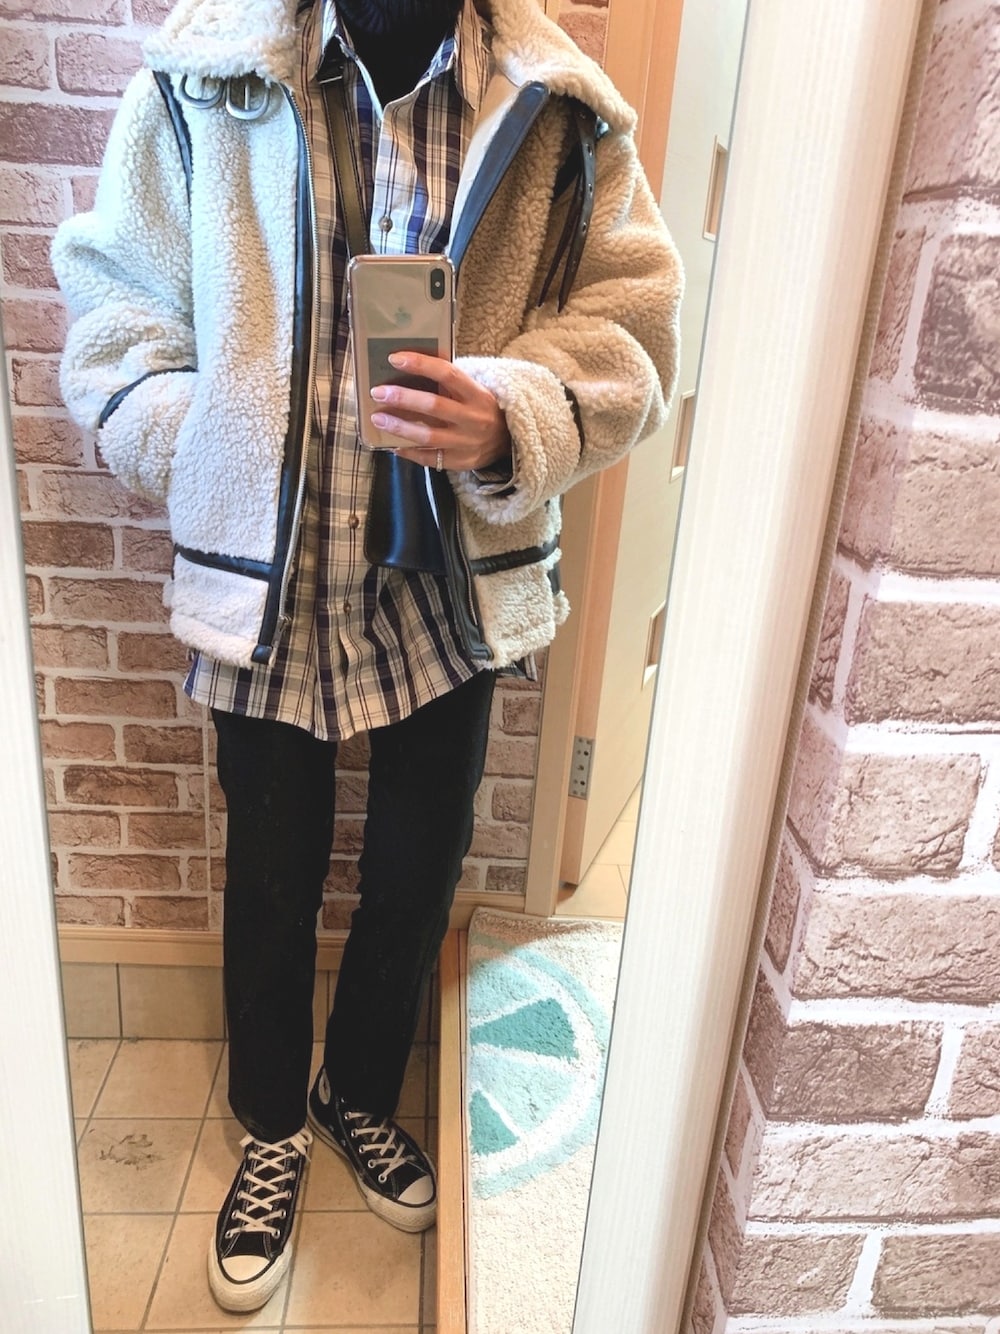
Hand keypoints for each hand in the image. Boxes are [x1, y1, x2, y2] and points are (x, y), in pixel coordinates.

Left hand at [369, 351, 510, 471]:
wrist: (508, 442)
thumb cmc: (481, 409)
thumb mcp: (474, 391)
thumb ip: (449, 381)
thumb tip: (409, 365)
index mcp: (477, 394)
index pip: (447, 374)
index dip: (420, 364)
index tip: (394, 359)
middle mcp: (473, 418)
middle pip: (434, 405)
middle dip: (403, 398)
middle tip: (378, 392)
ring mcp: (467, 443)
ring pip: (428, 435)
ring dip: (399, 427)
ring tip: (378, 419)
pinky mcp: (460, 462)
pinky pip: (429, 458)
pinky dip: (408, 451)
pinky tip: (392, 444)